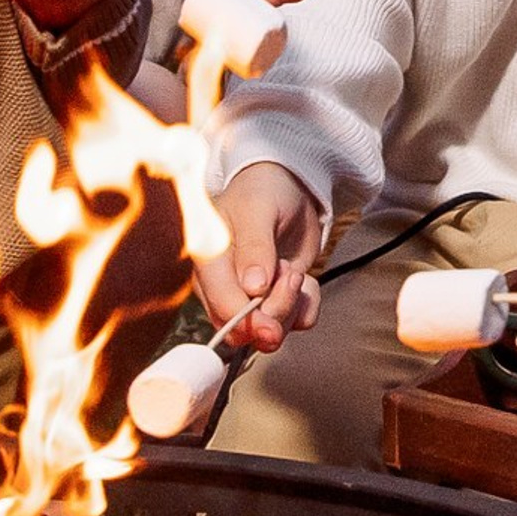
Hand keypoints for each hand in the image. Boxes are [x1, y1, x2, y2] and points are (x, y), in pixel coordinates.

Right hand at [198, 160, 325, 354]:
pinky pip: (296, 321)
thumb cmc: (263, 190)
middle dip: (276, 310)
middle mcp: (223, 286)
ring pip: (271, 330)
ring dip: (292, 305)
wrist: (288, 185)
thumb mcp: (258, 210)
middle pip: (244, 327)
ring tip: (294, 270)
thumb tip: (252, 288)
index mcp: (208, 261)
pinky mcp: (276, 300)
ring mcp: (250, 297)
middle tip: (292, 275)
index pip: (220, 304)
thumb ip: (254, 248)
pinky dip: (307, 306)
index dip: (245, 320)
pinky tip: (305, 281)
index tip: (270, 323)